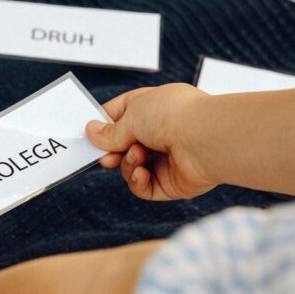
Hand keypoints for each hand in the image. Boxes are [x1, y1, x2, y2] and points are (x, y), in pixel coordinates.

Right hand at [85, 84, 216, 201]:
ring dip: (127, 163)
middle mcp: (161, 132)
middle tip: (106, 156)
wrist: (205, 139)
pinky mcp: (172, 182)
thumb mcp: (131, 115)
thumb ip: (110, 131)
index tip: (89, 133)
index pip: (121, 114)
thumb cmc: (173, 116)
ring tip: (137, 156)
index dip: (104, 124)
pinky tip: (141, 172)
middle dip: (112, 151)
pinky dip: (137, 181)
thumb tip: (90, 132)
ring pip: (131, 167)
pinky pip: (144, 186)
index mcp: (153, 107)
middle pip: (124, 145)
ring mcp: (166, 158)